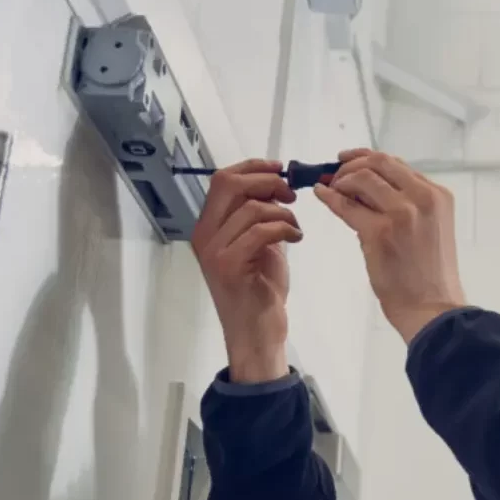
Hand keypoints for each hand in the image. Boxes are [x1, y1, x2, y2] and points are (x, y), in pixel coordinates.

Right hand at [191, 159, 300, 381]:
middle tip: (291, 194)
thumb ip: (261, 216)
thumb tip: (278, 186)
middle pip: (229, 184)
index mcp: (208, 227)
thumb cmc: (260, 292)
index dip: (253, 167)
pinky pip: (260, 231)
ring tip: (295, 227)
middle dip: (266, 181)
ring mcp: (213, 250)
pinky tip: (296, 238)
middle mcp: (204, 235)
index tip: (281, 168)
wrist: (257, 333)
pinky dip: (285, 228)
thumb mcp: (260, 245)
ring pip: (250, 208)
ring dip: (283, 211)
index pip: (223, 179)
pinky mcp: (228, 265)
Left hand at [314, 149, 465, 343]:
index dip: (367, 158)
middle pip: (379, 162)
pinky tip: (321, 194)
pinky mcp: (380, 231)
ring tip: (330, 189)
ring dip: (340, 180)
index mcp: (438, 195)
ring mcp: (402, 213)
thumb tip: (362, 190)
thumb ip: (404, 205)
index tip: (348, 161)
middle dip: (351, 164)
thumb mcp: (426, 229)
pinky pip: (347, 205)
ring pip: (361, 178)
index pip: (397, 164)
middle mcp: (423, 197)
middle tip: (333, 174)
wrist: (432, 307)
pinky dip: (330, 197)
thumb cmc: (428, 275)